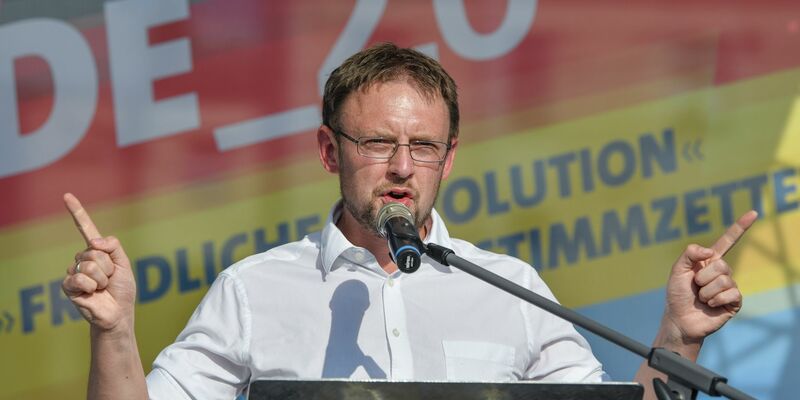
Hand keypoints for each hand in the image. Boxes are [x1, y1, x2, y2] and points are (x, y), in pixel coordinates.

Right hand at [61, 193, 136, 332]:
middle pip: (94, 251)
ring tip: (102, 288)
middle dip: (108, 267)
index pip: (85, 228)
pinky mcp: (68, 286)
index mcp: (97, 251)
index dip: (76, 212)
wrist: (118, 313)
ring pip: (88, 264)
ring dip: (101, 278)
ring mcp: (74, 271)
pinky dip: (91, 287)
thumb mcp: (124, 263)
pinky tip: (92, 293)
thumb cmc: (122, 289)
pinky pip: (79, 278)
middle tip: (110, 280)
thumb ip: (113, 246)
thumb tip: (93, 241)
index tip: (66, 195)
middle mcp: (83, 258)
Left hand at [662, 210, 756, 345]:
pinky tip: (710, 305)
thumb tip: (711, 252)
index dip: (740, 227)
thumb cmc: (677, 294)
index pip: (727, 241)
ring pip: (724, 279)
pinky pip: (731, 293)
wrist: (680, 318)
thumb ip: (690, 254)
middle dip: (702, 277)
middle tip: (695, 287)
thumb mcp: (678, 270)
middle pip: (720, 264)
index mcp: (709, 261)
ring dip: (706, 291)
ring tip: (701, 298)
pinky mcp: (734, 301)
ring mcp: (729, 286)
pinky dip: (716, 299)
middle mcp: (721, 271)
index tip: (754, 213)